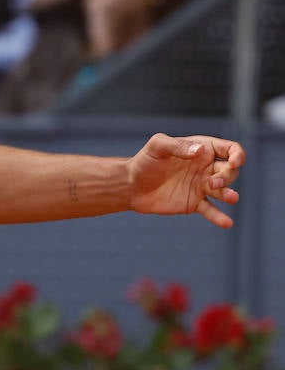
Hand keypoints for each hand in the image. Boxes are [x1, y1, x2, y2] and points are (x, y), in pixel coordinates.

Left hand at [129, 134, 244, 227]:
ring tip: (231, 198)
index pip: (230, 149)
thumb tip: (200, 151)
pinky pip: (211, 210)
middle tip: (213, 182)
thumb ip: (178, 146)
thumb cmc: (144, 161)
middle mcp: (206, 168)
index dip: (237, 154)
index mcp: (202, 149)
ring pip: (224, 190)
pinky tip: (227, 223)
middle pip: (230, 171)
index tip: (234, 162)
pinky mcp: (195, 203)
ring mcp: (202, 186)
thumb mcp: (158, 146)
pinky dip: (219, 217)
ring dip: (229, 193)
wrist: (131, 185)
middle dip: (227, 176)